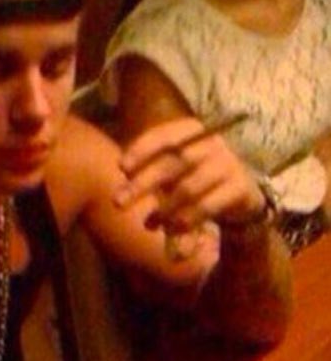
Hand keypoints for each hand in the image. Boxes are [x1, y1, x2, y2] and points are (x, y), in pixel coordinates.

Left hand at [114, 118, 264, 231]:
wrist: (241, 195)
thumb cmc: (194, 177)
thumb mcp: (172, 168)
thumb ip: (149, 169)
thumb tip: (123, 176)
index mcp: (191, 131)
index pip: (164, 136)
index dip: (141, 150)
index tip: (121, 168)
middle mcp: (211, 143)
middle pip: (172, 163)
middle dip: (142, 184)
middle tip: (118, 203)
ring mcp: (228, 164)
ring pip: (188, 188)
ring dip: (163, 209)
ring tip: (148, 223)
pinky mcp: (240, 188)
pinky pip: (206, 206)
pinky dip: (185, 220)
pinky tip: (172, 229)